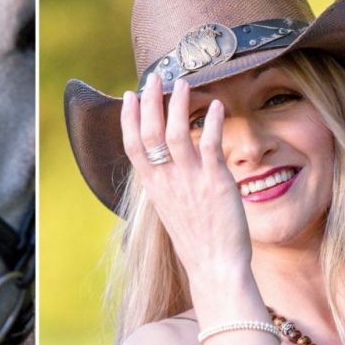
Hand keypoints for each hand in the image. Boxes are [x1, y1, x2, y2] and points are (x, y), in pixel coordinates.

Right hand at [120, 75, 251, 297]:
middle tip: (154, 77)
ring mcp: (190, 180)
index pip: (133, 145)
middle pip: (149, 132)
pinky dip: (211, 121)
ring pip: (177, 132)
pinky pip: (209, 143)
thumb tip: (165, 166)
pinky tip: (214, 105)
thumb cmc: (197, 241)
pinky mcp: (215, 181)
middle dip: (149, 101)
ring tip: (183, 82)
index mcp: (154, 187)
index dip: (128, 118)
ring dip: (178, 104)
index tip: (129, 95)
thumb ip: (167, 185)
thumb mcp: (172, 210)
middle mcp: (167, 180)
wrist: (215, 267)